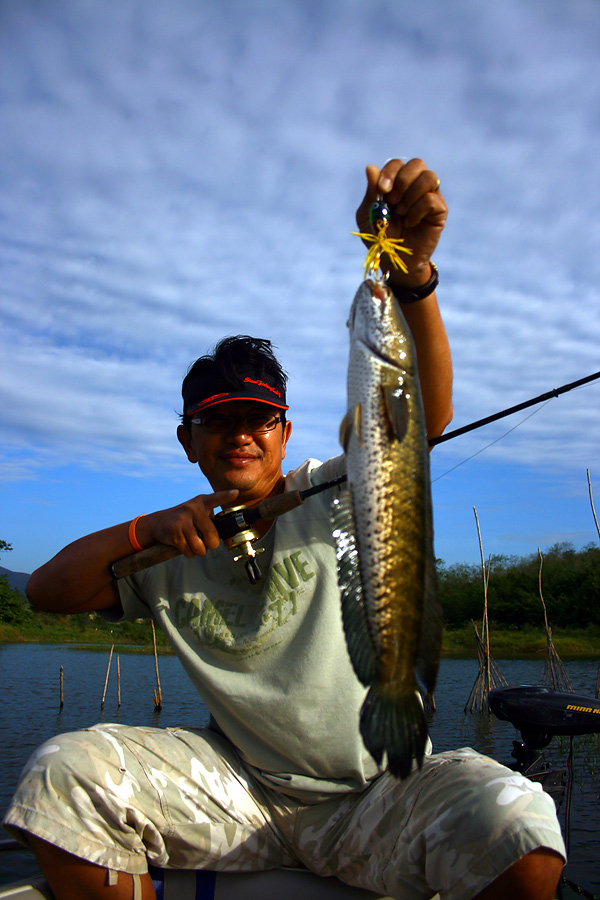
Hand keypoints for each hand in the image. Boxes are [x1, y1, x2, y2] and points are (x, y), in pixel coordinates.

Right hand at [138, 490, 238, 557]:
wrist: (159, 522)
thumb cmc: (186, 519)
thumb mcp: (198, 513)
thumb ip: (212, 520)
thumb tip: (226, 535)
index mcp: (202, 502)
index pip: (216, 499)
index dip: (226, 496)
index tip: (235, 493)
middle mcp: (193, 508)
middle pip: (211, 536)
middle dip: (211, 545)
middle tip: (207, 542)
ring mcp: (182, 520)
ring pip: (200, 547)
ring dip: (199, 551)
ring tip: (194, 543)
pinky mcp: (174, 532)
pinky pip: (188, 551)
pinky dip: (189, 553)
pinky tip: (184, 544)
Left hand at [355, 158, 446, 284]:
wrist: (393, 260)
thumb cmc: (380, 237)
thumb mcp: (369, 214)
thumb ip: (371, 192)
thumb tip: (370, 167)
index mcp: (398, 184)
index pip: (398, 164)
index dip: (390, 172)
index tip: (382, 189)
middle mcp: (415, 187)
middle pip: (418, 164)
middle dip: (402, 180)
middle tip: (392, 201)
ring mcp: (430, 197)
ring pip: (429, 177)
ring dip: (411, 195)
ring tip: (402, 212)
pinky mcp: (439, 211)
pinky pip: (432, 199)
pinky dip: (417, 210)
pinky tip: (411, 222)